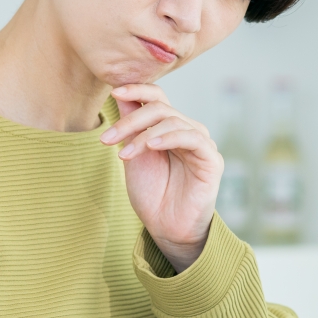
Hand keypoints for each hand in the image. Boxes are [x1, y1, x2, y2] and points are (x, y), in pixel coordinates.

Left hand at [101, 84, 218, 269]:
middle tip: (107, 139)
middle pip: (160, 109)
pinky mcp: (211, 158)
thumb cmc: (152, 194)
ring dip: (142, 134)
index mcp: (169, 128)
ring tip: (124, 154)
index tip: (114, 92)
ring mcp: (201, 143)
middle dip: (129, 121)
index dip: (137, 90)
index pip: (157, 97)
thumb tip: (120, 93)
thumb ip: (131, 127)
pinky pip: (192, 137)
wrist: (166, 228)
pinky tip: (150, 146)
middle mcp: (187, 131)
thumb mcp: (134, 155)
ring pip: (172, 121)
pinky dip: (168, 137)